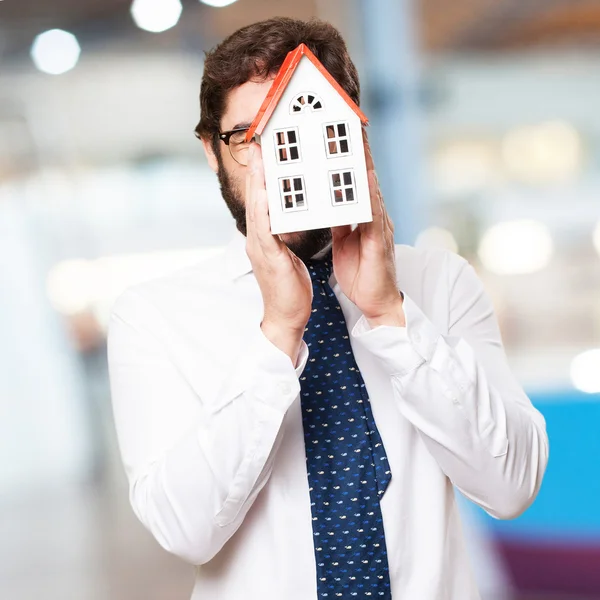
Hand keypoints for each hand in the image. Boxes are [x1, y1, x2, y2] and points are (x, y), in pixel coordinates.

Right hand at [245, 143, 312, 361]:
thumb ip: (285, 233)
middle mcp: (258, 237)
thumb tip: (290, 215)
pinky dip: (264, 210)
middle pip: (255, 197)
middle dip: (256, 167)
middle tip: (258, 140)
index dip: (261, 173)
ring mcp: (260, 247)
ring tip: (260, 156)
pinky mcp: (268, 258)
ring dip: (257, 181)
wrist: (287, 316)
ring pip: (257, 208)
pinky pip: (264, 230)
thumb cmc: (290, 286)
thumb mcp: (288, 253)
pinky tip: (265, 193)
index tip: (265, 148)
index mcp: (264, 235)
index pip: (261, 198)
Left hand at [331, 130, 404, 327]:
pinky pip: (373, 214)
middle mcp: (373, 216)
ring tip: (355, 138)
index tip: (333, 134)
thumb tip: (326, 207)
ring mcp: (379, 226)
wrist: (376, 303)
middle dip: (356, 150)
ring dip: (363, 163)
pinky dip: (369, 194)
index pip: (352, 182)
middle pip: (364, 177)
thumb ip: (338, 223)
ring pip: (370, 189)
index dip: (345, 158)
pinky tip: (364, 177)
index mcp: (362, 217)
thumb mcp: (344, 243)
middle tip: (347, 122)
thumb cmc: (361, 274)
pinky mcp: (379, 240)